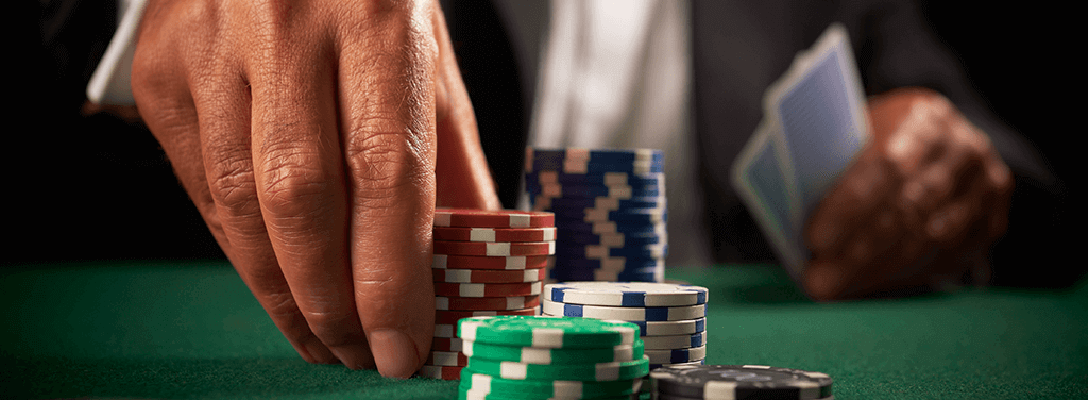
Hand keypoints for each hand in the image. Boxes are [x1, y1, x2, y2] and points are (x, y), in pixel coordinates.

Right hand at [131, 0, 499, 377]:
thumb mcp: (428, 52)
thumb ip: (450, 154)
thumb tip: (472, 256)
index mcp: (373, 17)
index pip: (383, 171)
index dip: (392, 276)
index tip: (402, 346)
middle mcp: (284, 27)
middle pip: (300, 199)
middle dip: (331, 300)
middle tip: (357, 354)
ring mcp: (210, 49)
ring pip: (237, 204)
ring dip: (281, 291)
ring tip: (320, 336)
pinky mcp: (161, 72)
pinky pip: (200, 187)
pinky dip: (241, 249)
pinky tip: (276, 277)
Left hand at [803, 88, 1011, 299]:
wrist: (937, 139)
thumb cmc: (874, 139)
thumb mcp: (855, 133)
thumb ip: (835, 162)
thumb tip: (795, 212)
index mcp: (923, 118)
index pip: (888, 164)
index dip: (850, 205)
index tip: (813, 238)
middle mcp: (963, 151)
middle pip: (909, 210)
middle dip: (858, 252)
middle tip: (818, 280)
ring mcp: (984, 188)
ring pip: (928, 242)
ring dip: (874, 271)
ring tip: (831, 288)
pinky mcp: (990, 223)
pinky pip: (944, 260)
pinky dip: (898, 276)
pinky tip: (864, 285)